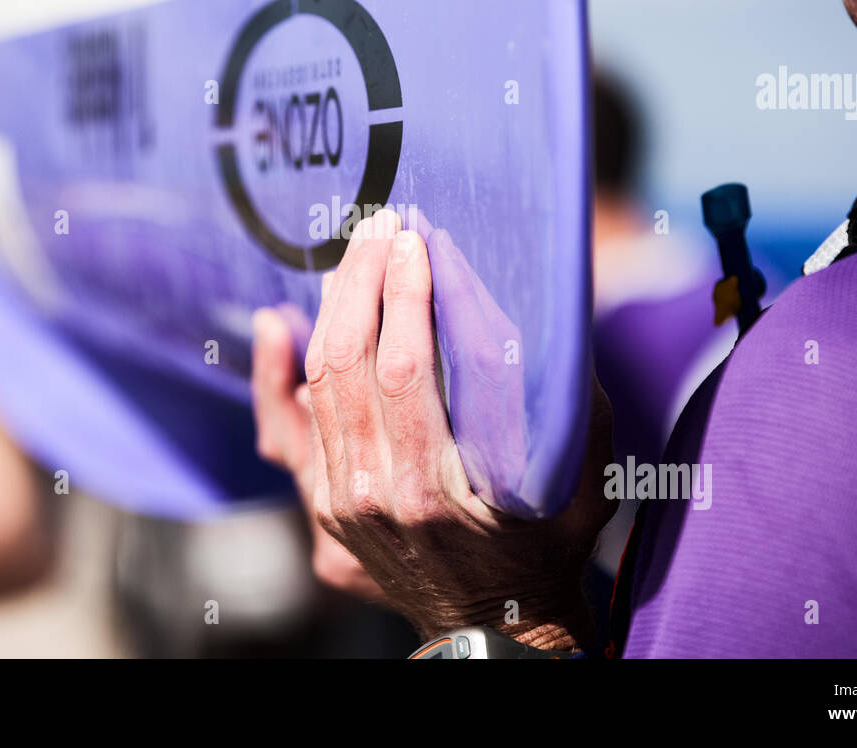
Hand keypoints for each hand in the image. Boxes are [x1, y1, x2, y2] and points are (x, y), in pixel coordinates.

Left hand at [258, 208, 614, 651]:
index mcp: (435, 489)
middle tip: (379, 226)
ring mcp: (339, 501)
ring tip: (351, 256)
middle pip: (348, 364)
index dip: (404, 297)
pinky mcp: (323, 501)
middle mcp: (374, 493)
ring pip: (317, 385)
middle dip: (362, 283)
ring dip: (332, 311)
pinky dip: (282, 371)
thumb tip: (551, 317)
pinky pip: (291, 426)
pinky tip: (278, 324)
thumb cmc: (545, 549)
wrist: (494, 630)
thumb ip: (566, 406)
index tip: (415, 241)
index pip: (404, 370)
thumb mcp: (577, 483)